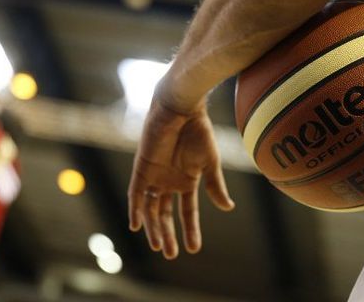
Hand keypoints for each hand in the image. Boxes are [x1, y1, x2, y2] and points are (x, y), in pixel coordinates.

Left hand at [128, 98, 234, 259]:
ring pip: (150, 208)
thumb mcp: (210, 163)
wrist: (181, 109)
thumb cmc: (198, 132)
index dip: (191, 230)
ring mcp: (154, 176)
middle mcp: (168, 182)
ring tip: (159, 246)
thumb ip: (215, 186)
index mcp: (187, 181)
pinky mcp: (141, 167)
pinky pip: (135, 192)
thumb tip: (228, 208)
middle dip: (168, 234)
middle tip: (171, 254)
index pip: (188, 211)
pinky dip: (135, 209)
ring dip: (154, 227)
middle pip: (165, 214)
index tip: (194, 249)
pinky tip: (137, 225)